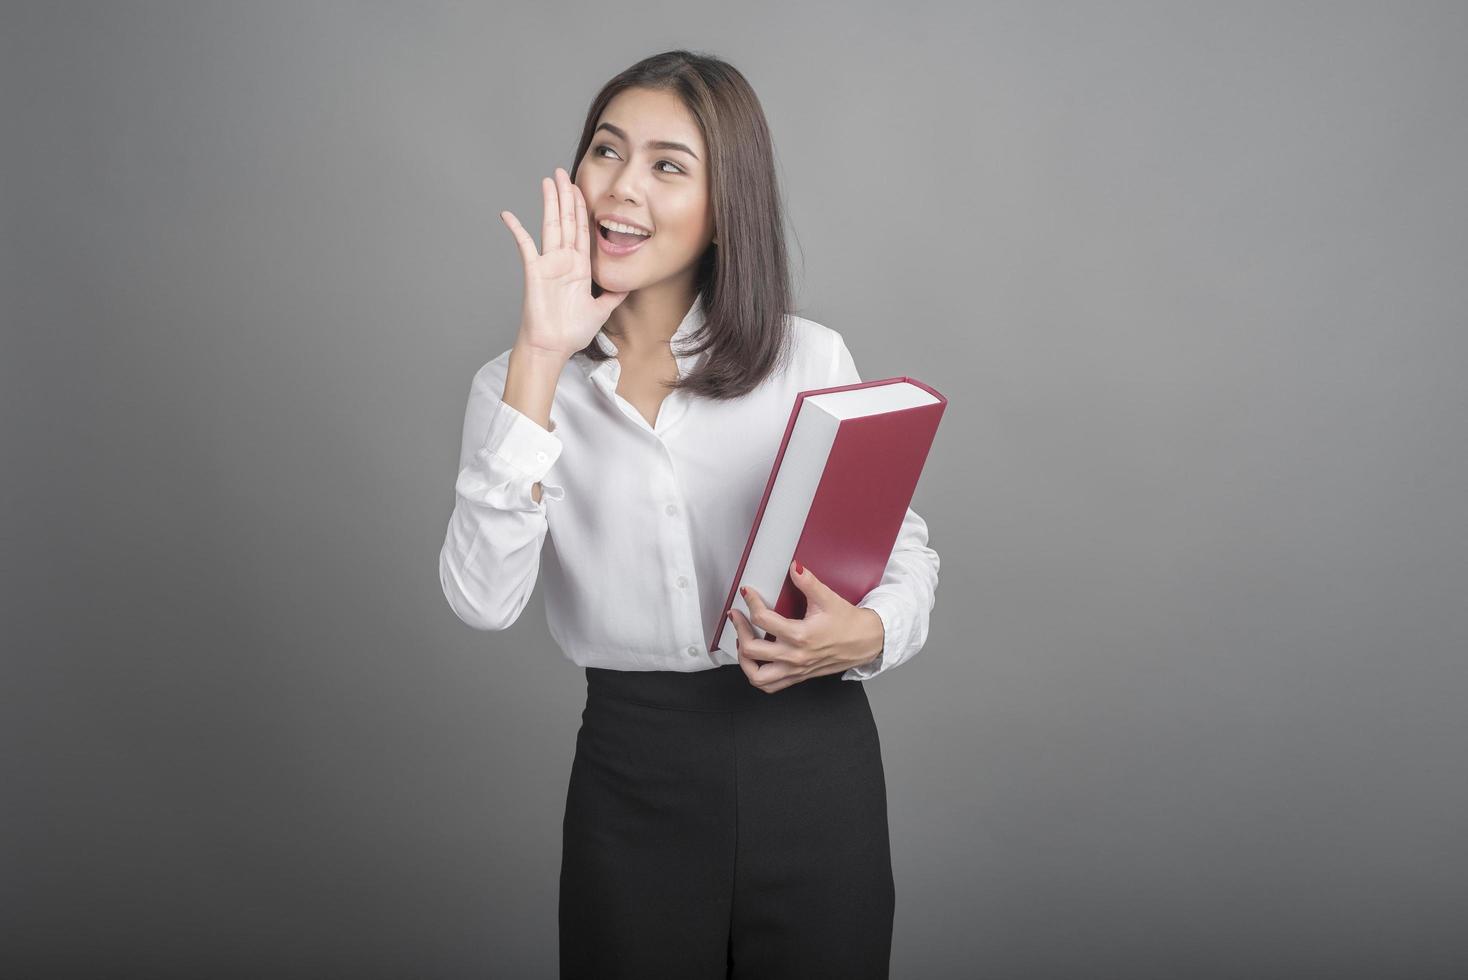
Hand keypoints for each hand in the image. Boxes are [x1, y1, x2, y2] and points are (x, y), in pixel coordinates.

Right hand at [500, 167, 628, 357]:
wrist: (553, 347)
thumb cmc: (571, 332)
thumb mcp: (601, 310)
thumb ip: (613, 295)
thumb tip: (628, 286)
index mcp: (580, 266)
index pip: (582, 230)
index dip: (582, 208)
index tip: (580, 188)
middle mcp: (564, 260)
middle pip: (566, 220)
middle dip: (566, 195)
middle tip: (562, 172)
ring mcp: (548, 263)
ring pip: (550, 225)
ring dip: (549, 202)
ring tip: (548, 180)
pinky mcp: (535, 271)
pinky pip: (524, 245)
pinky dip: (516, 229)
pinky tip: (508, 214)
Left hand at [726, 559, 884, 693]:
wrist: (866, 642)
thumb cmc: (849, 624)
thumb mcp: (828, 598)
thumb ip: (808, 582)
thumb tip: (794, 568)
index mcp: (801, 636)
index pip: (763, 619)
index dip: (751, 602)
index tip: (748, 593)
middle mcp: (795, 656)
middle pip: (752, 649)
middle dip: (740, 629)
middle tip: (738, 616)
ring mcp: (796, 669)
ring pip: (757, 676)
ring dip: (743, 660)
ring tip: (742, 641)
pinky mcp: (798, 676)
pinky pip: (770, 686)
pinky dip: (757, 676)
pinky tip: (754, 661)